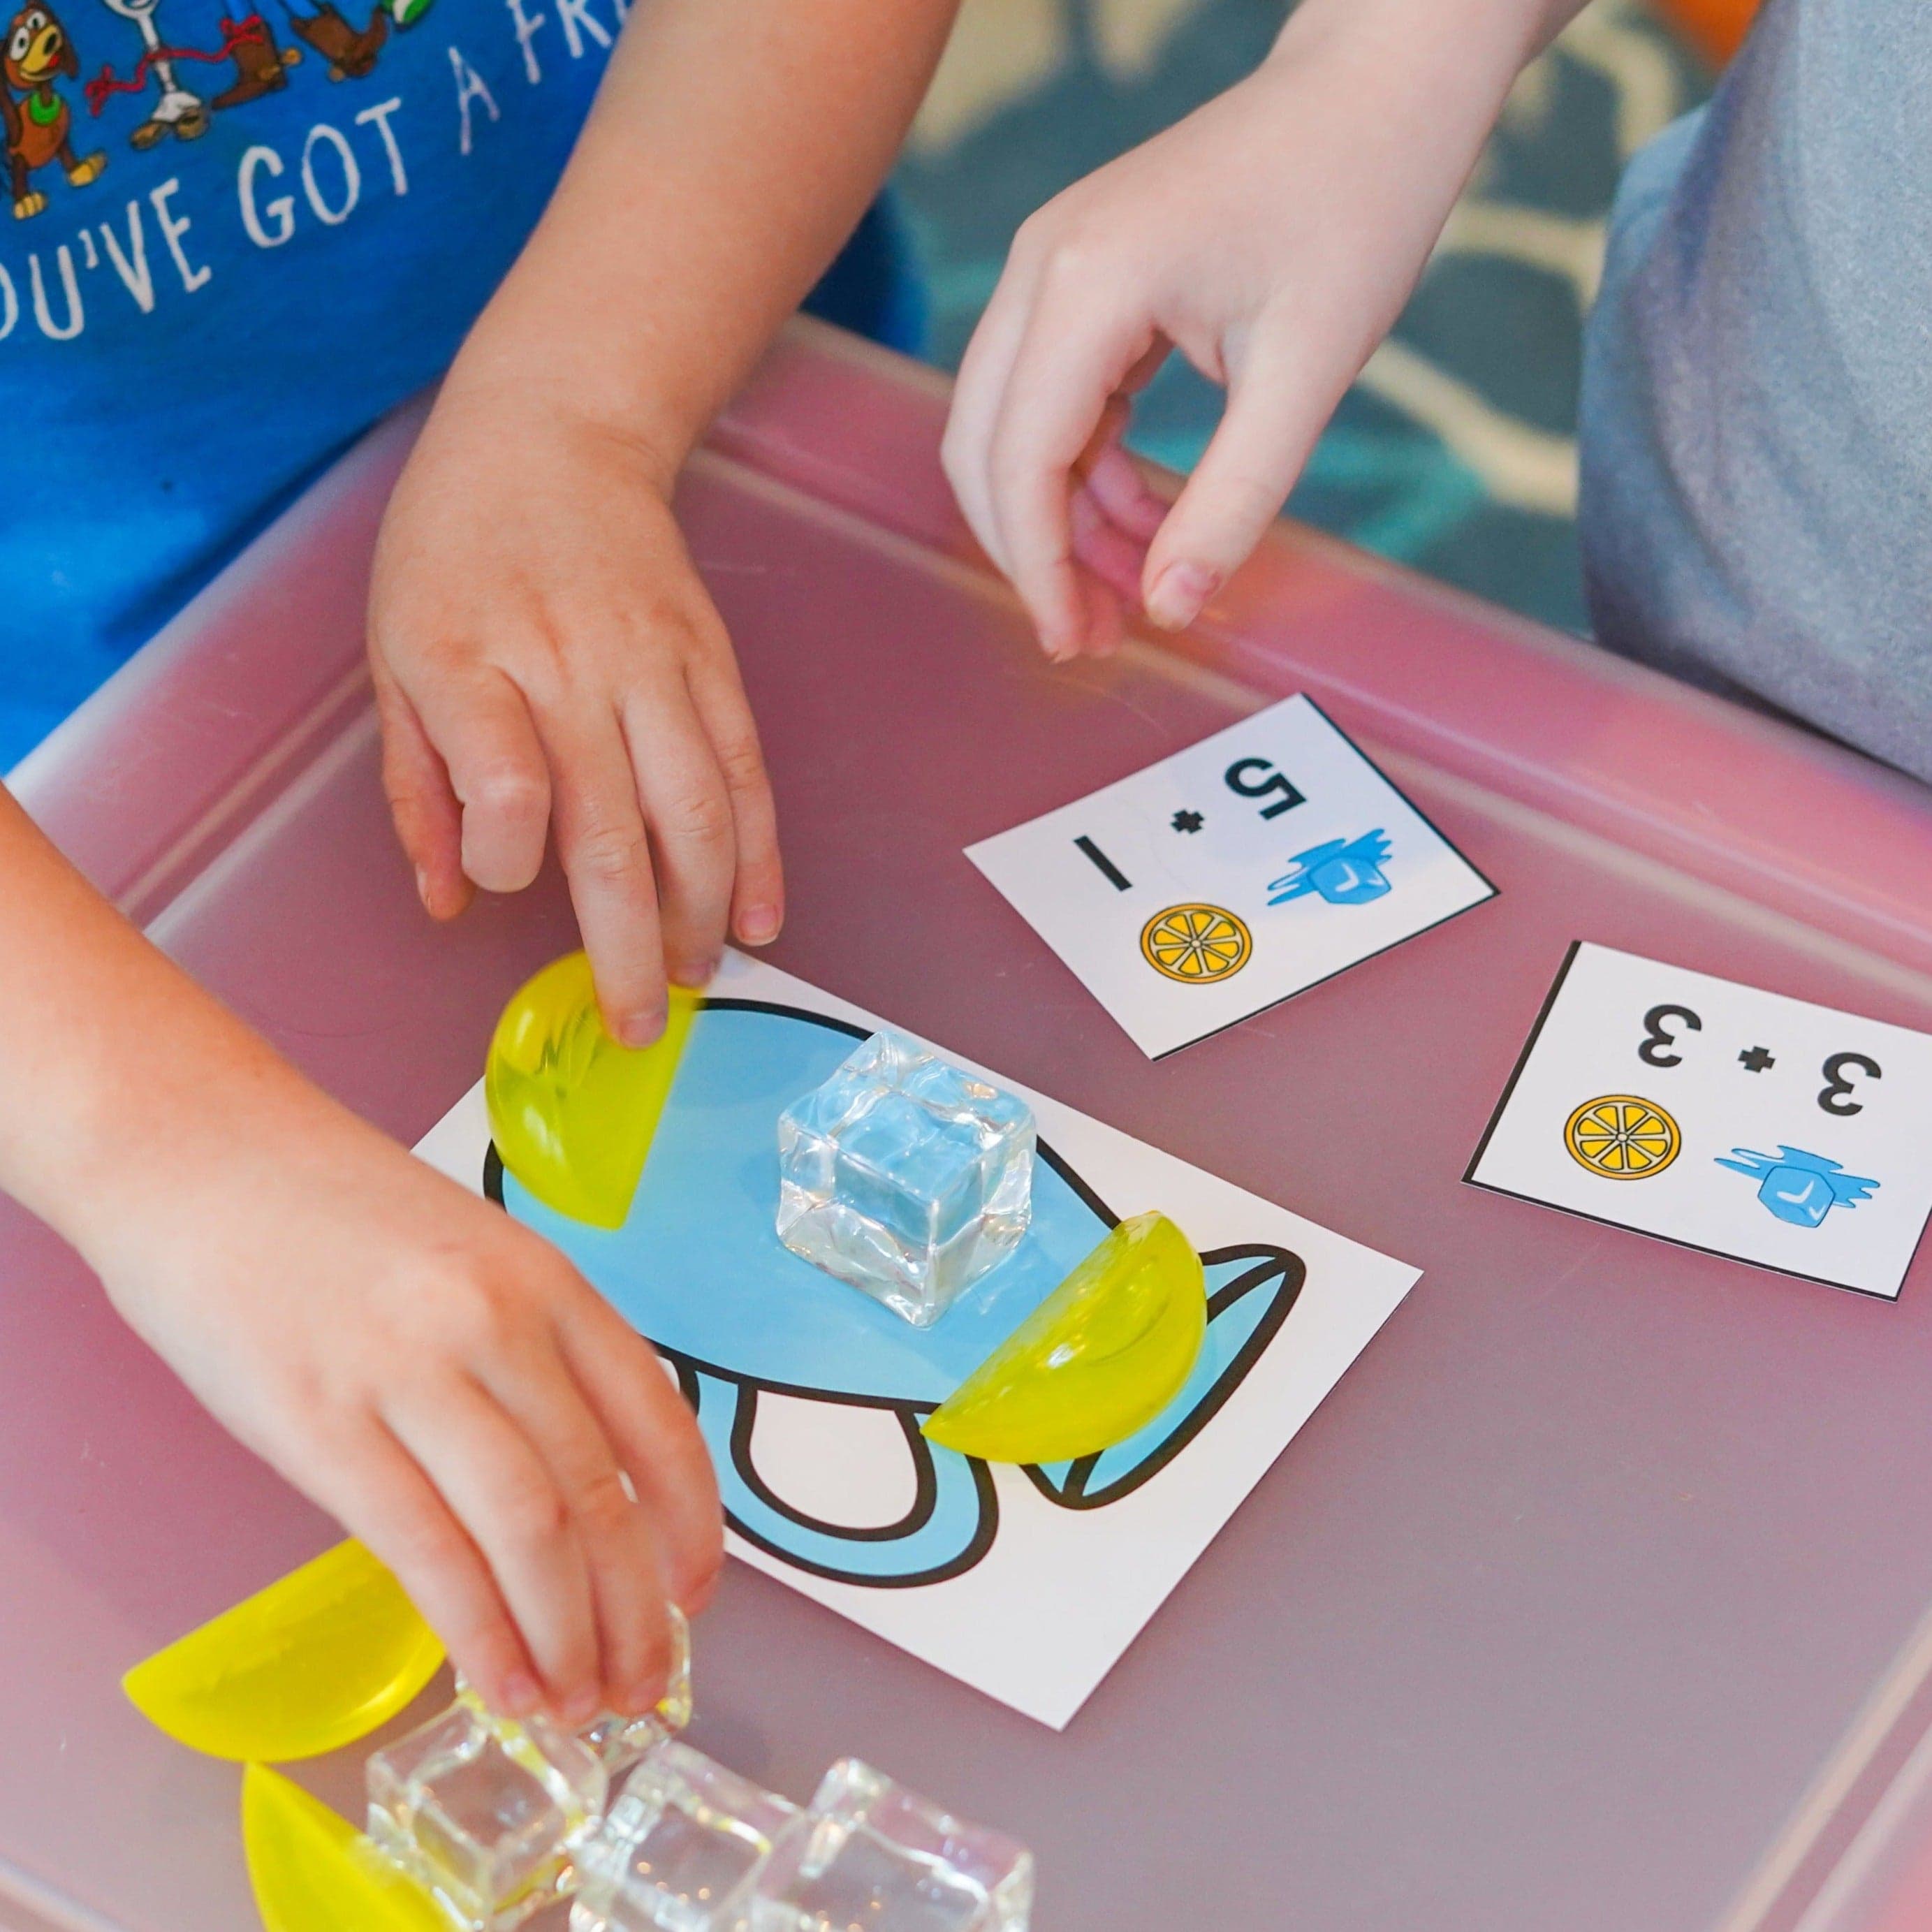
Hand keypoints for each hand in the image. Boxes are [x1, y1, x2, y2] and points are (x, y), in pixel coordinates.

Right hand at [94, 1075, 721, 1725]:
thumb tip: (582, 1494)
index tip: (698, 1596)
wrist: (196, 1152)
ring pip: (530, 1531)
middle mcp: (497, 1322)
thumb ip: (531, 1357)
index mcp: (548, 1281)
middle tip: (643, 1685)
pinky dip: (478, 1632)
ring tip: (578, 1704)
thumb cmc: (334, 1211)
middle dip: (635, 1610)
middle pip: (601, 1493)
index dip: (691, 1523)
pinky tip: (501, 1683)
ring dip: (565, 1637)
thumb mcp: (473, 1256)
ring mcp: (409, 1371)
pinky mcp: (317, 1423)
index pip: (658, 1419)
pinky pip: (425, 1551)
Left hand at [369, 373, 781, 1046]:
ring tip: (693, 978)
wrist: (554, 432)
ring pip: (698, 813)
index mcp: (470, 665)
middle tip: (635, 1025)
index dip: (512, 862)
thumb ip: (419, 787)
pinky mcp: (711, 662)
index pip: (511, 790)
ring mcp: (653, 664)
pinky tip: (760, 916)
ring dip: (703, 912)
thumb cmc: (451, 551)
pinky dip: (761, 852)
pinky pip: (747, 771)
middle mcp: (569, 668)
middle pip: (615, 832)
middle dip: (629, 948)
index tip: (504, 884)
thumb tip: (449, 904)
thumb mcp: (392, 655)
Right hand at [942, 0, 1518, 657]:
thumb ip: (1233, 501)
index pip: (1019, 459)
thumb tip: (1173, 608)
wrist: (1377, 84)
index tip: (1079, 643)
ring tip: (1127, 591)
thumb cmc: (1357, 203)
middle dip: (1031, 553)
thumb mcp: (1306, 373)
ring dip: (1055, 518)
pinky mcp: (1081, 275)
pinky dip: (1082, 470)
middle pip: (985, 447)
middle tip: (1095, 634)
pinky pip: (1051, 397)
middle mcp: (1042, 266)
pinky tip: (1139, 520)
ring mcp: (1052, 264)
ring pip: (1008, 427)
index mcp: (1088, 282)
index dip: (1038, 568)